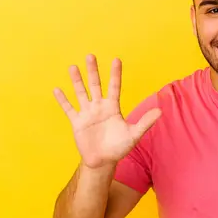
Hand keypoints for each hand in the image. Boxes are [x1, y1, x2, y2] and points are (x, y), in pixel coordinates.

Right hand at [53, 54, 160, 168]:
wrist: (103, 161)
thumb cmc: (119, 147)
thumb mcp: (134, 135)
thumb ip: (145, 122)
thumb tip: (160, 111)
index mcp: (113, 108)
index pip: (114, 87)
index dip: (115, 74)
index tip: (116, 60)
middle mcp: (99, 107)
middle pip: (96, 85)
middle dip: (93, 71)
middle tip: (91, 56)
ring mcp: (87, 114)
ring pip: (81, 93)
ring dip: (77, 81)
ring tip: (73, 67)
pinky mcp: (77, 122)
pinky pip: (69, 109)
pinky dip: (63, 100)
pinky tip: (57, 89)